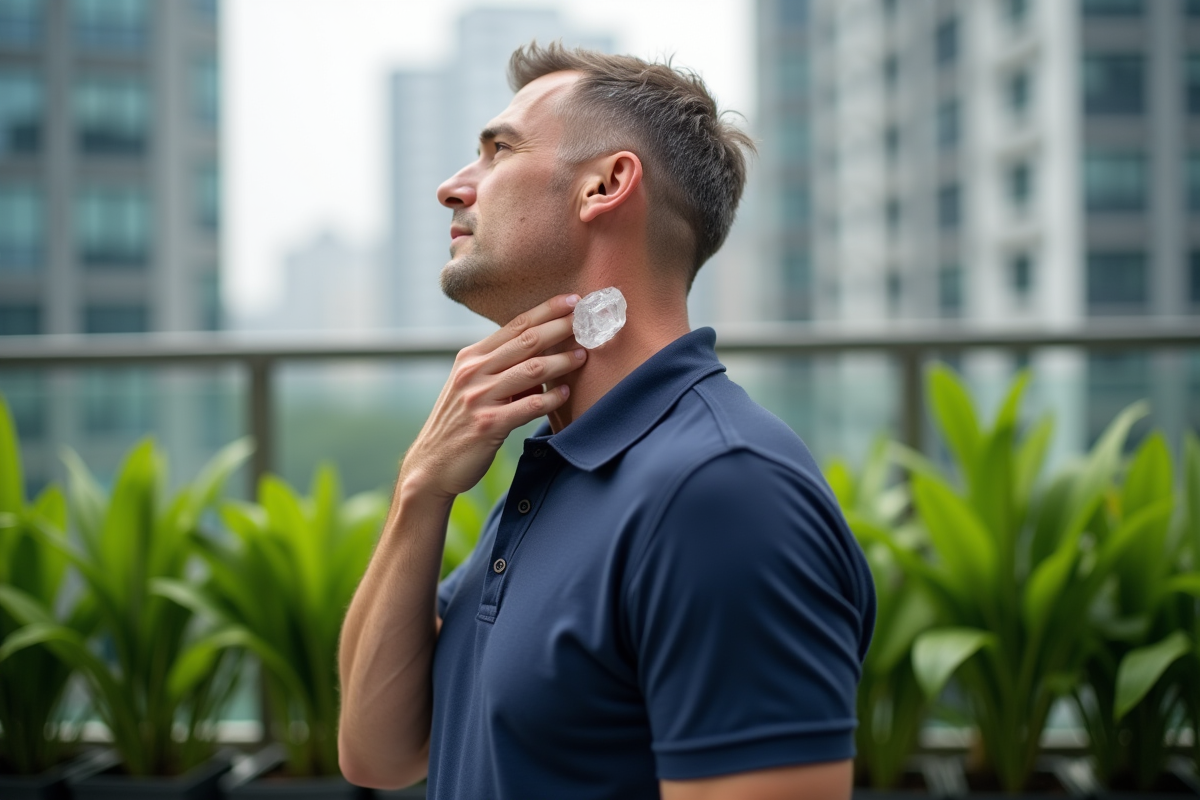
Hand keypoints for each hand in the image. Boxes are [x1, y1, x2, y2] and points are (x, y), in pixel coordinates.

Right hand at [399, 294, 585, 500]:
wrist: (432, 464)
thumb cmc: (459, 424)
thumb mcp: (472, 387)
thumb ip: (500, 370)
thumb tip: (541, 358)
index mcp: (470, 358)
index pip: (515, 325)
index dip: (546, 310)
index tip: (572, 300)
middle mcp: (473, 372)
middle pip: (526, 341)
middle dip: (560, 327)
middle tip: (585, 320)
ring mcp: (479, 397)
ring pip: (531, 370)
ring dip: (561, 361)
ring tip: (583, 356)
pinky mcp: (488, 425)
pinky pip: (528, 406)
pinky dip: (550, 399)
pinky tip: (565, 393)